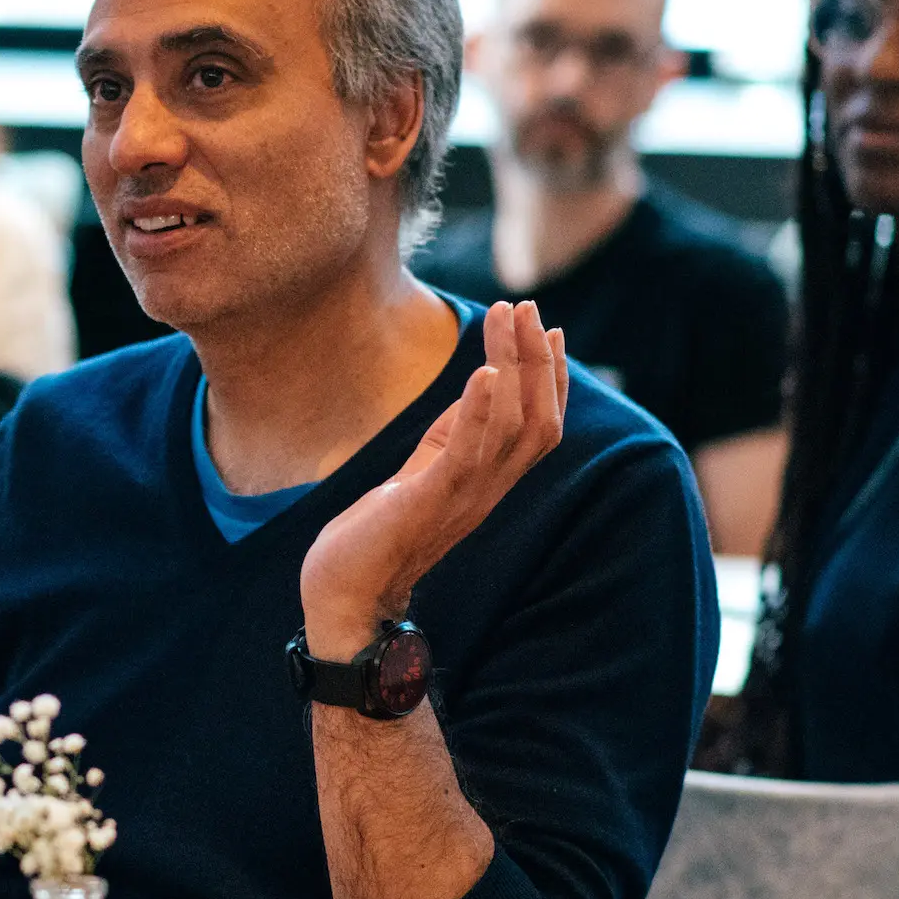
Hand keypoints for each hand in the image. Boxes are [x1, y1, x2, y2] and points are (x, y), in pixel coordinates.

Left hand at [299, 301, 566, 655]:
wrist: (345, 591)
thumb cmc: (379, 532)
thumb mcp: (426, 470)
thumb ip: (455, 433)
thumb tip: (481, 383)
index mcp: (489, 482)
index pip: (541, 426)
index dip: (553, 377)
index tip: (549, 328)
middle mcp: (488, 490)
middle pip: (539, 420)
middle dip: (538, 359)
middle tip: (526, 307)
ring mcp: (464, 498)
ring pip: (513, 427)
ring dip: (513, 365)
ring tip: (506, 318)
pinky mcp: (430, 501)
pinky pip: (468, 453)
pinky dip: (480, 410)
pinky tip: (484, 372)